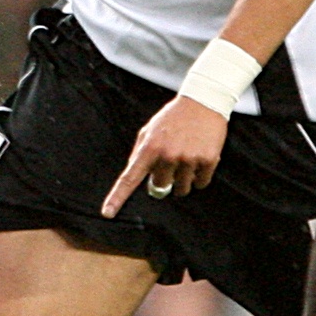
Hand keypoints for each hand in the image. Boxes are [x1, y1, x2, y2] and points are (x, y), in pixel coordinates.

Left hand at [100, 94, 231, 217]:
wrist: (202, 102)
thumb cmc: (172, 118)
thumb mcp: (148, 131)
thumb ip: (139, 153)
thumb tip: (135, 177)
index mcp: (149, 148)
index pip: (129, 178)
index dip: (117, 197)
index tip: (107, 213)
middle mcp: (167, 155)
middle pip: (161, 186)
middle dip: (165, 179)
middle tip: (172, 161)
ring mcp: (188, 158)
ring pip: (182, 188)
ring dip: (184, 179)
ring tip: (187, 157)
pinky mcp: (207, 160)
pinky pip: (201, 183)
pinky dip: (200, 177)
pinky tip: (200, 158)